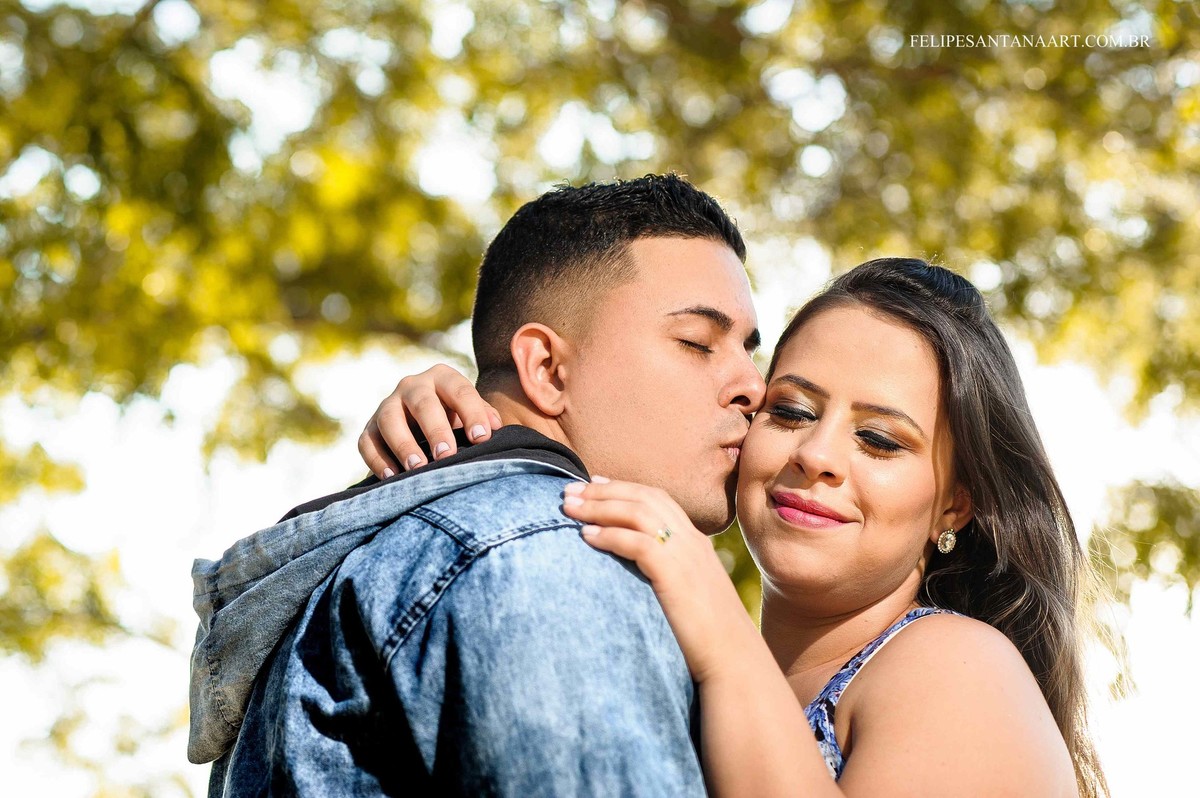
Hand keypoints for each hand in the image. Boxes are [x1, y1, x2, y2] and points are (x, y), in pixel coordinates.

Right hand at [358, 364, 502, 477]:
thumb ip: (485, 416)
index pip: (459, 390)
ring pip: (389, 420)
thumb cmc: (457, 418)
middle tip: (447, 455)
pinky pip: (367, 442)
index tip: (482, 438)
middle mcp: (412, 386)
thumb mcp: (471, 412)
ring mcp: (388, 405)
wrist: (426, 420)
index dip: (472, 413)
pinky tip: (393, 477)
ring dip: (403, 445)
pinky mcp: (370, 427)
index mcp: (442, 377)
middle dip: (435, 429)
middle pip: (422, 403)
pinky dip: (377, 460)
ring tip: (418, 468)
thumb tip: (495, 427)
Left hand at [562, 478, 759, 683]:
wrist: (735, 660)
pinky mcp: (675, 575)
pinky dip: (609, 535)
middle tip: (569, 490)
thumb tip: (638, 573)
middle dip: (603, 491)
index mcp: (696, 542)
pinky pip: (637, 543)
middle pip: (644, 497)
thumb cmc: (708, 636)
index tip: (593, 484)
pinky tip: (585, 536)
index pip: (657, 498)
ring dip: (599, 507)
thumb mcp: (689, 594)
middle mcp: (691, 541)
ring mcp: (686, 556)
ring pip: (637, 513)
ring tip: (568, 508)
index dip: (623, 487)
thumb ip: (669, 575)